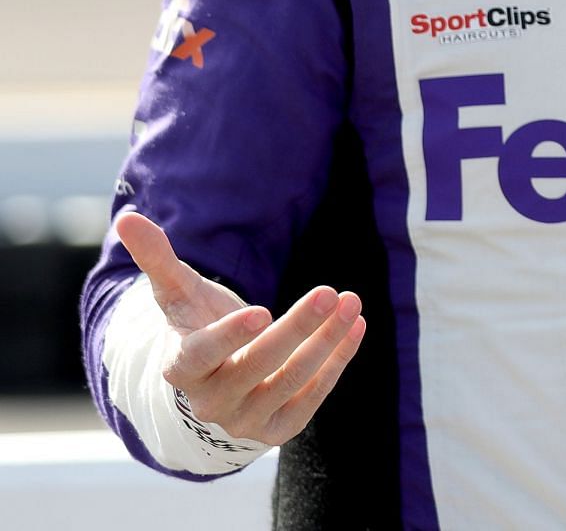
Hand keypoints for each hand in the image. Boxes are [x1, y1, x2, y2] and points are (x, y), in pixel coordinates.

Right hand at [115, 210, 365, 446]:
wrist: (213, 383)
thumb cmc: (196, 326)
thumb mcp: (178, 294)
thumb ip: (157, 259)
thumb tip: (127, 218)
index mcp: (181, 368)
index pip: (200, 356)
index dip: (229, 337)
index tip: (262, 310)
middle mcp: (210, 401)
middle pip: (256, 365)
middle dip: (296, 328)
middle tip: (329, 292)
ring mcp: (244, 420)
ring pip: (290, 382)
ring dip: (326, 342)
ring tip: (350, 303)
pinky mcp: (277, 429)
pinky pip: (312, 397)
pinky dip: (337, 362)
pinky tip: (356, 327)